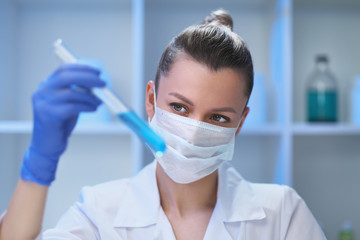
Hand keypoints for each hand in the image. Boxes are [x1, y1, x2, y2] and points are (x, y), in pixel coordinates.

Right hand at [21, 63, 105, 185]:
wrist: (47, 145)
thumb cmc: (60, 123)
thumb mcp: (69, 103)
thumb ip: (78, 92)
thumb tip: (98, 84)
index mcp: (47, 85)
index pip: (63, 69)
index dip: (82, 68)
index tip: (98, 72)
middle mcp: (42, 92)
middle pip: (66, 77)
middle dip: (88, 78)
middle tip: (103, 83)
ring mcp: (43, 103)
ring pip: (71, 93)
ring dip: (90, 97)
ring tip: (99, 102)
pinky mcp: (48, 116)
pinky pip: (72, 107)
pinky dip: (86, 106)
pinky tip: (93, 109)